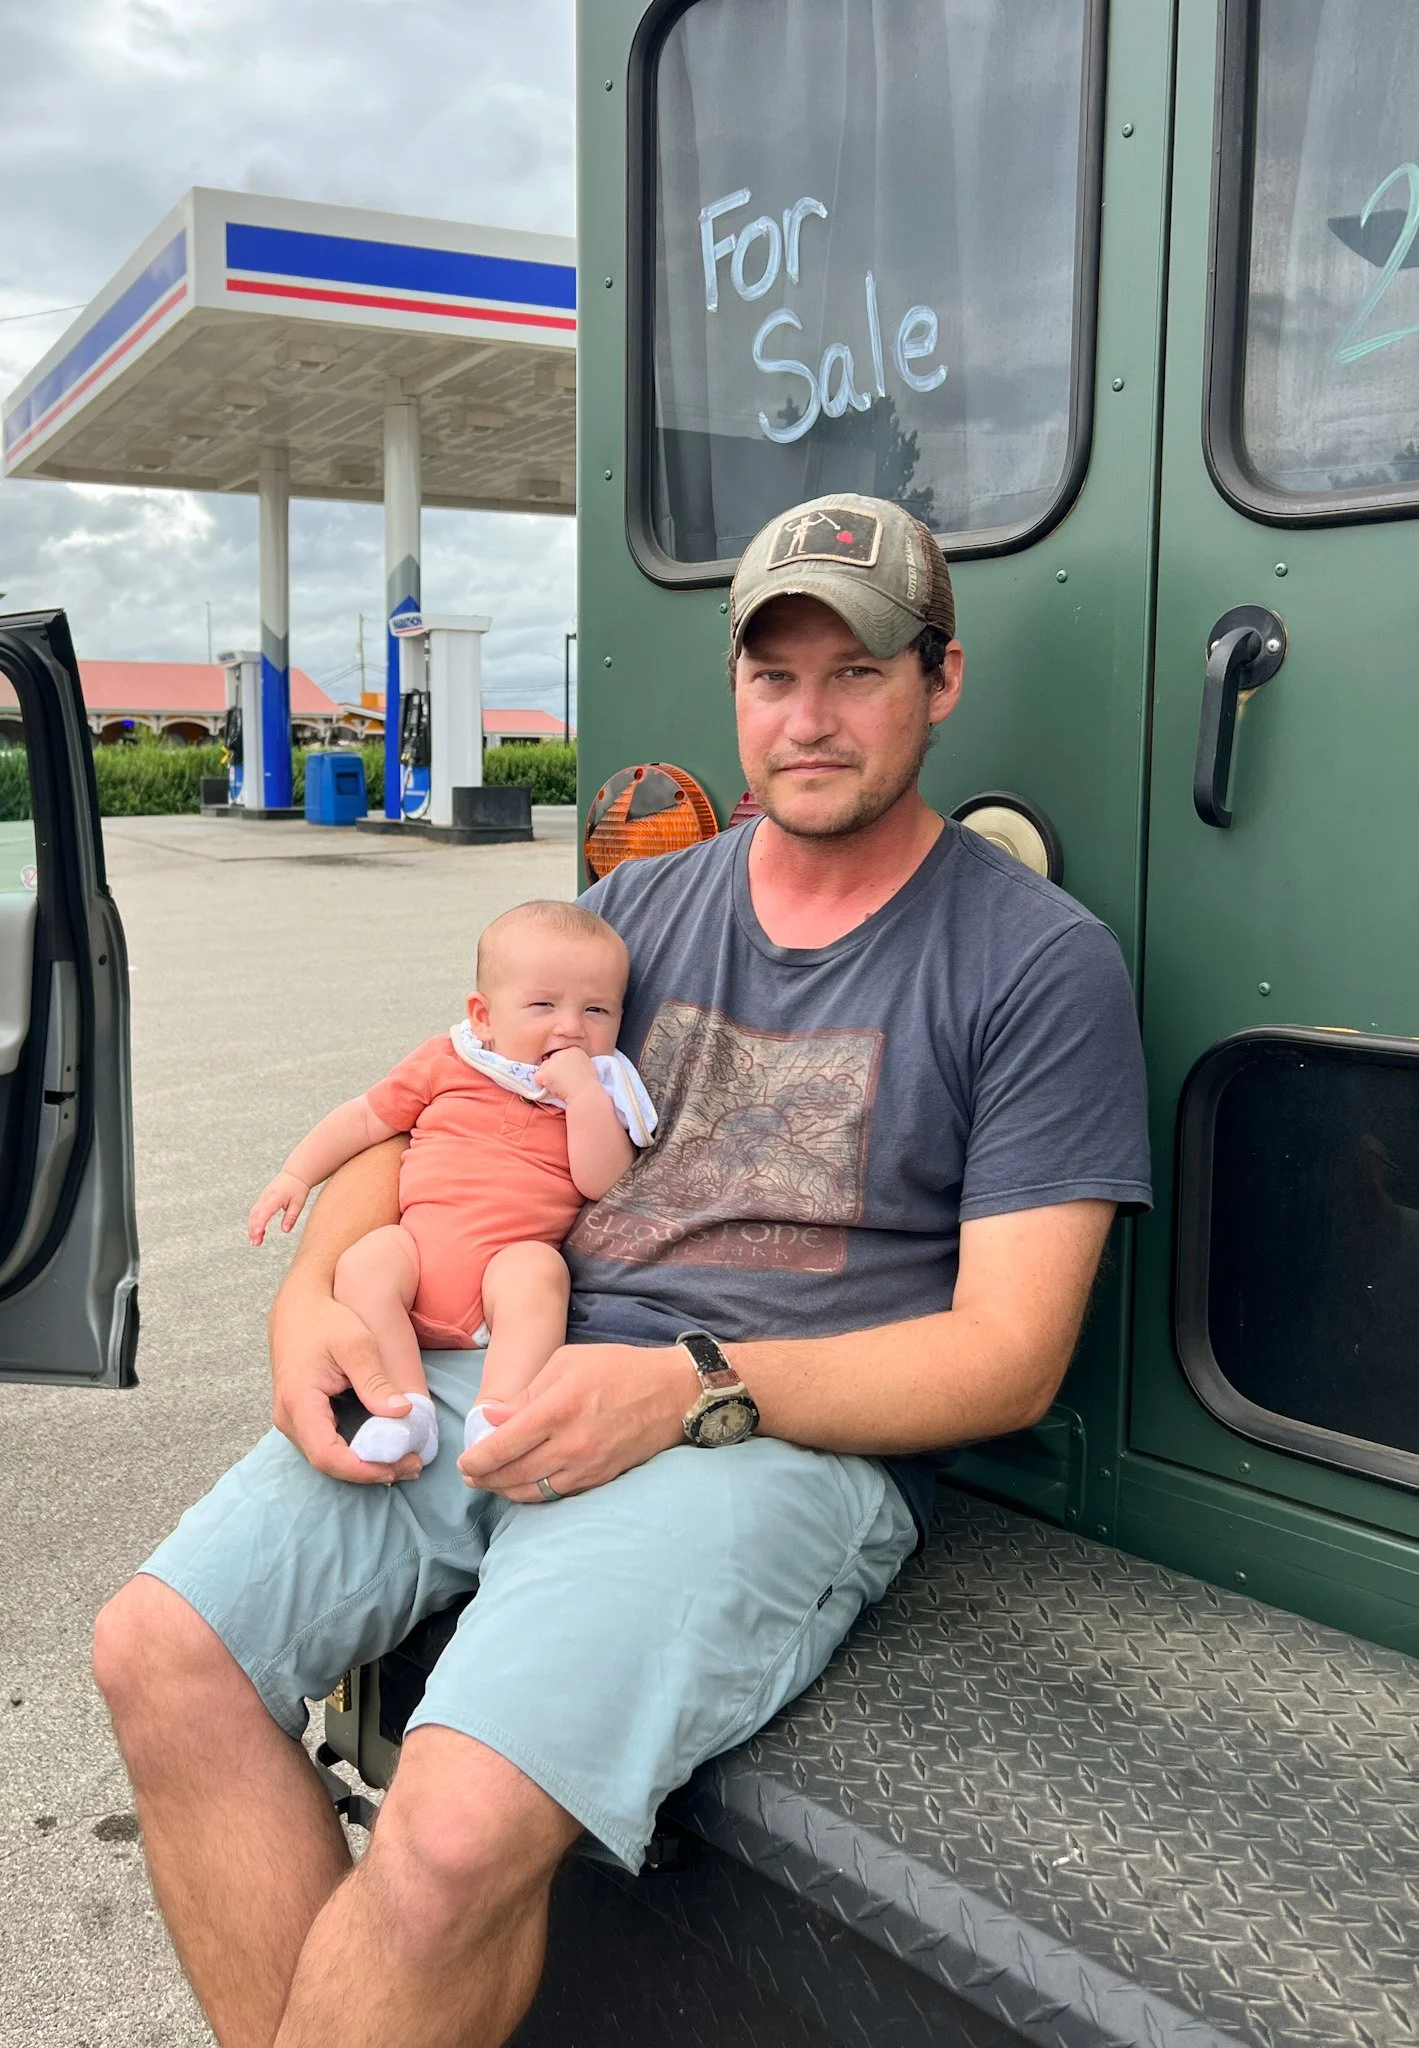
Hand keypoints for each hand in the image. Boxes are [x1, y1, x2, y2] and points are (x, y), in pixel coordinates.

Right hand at [249, 1171, 311, 1244]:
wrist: (294, 1175)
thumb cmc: (298, 1189)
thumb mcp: (299, 1203)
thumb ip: (291, 1217)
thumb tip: (285, 1231)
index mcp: (275, 1196)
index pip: (265, 1211)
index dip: (260, 1223)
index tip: (258, 1234)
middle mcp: (265, 1197)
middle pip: (255, 1214)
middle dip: (253, 1230)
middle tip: (256, 1244)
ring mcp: (262, 1198)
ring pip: (252, 1214)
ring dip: (252, 1228)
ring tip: (256, 1243)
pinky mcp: (261, 1200)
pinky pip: (255, 1213)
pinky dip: (254, 1223)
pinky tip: (258, 1234)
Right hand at [271, 1287, 423, 1485]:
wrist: (297, 1308)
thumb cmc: (325, 1321)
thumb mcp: (356, 1344)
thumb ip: (375, 1380)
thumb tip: (403, 1412)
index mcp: (299, 1401)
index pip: (327, 1455)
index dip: (363, 1469)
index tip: (399, 1466)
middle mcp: (289, 1418)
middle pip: (327, 1463)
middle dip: (370, 1471)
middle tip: (412, 1465)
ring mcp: (292, 1420)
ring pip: (326, 1458)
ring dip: (363, 1465)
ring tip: (404, 1459)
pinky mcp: (301, 1418)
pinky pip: (325, 1445)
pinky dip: (355, 1453)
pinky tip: (383, 1448)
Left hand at [456, 1343, 698, 1500]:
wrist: (672, 1393)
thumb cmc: (618, 1368)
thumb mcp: (567, 1362)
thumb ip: (527, 1394)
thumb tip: (492, 1420)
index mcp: (557, 1409)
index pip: (502, 1446)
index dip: (476, 1460)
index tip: (464, 1462)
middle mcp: (570, 1444)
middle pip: (512, 1474)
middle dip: (484, 1478)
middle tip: (471, 1475)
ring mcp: (587, 1466)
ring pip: (533, 1491)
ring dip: (506, 1490)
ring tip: (491, 1482)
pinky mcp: (600, 1478)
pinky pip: (557, 1494)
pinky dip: (534, 1493)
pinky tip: (523, 1484)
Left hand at [533, 1048, 599, 1101]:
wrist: (586, 1096)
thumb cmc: (589, 1086)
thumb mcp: (587, 1067)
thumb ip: (575, 1062)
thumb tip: (564, 1066)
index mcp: (574, 1049)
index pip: (561, 1054)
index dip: (562, 1066)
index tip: (568, 1075)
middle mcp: (563, 1052)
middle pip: (551, 1059)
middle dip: (554, 1070)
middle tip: (562, 1082)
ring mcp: (553, 1062)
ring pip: (543, 1068)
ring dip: (548, 1077)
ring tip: (559, 1086)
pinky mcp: (546, 1072)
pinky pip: (537, 1078)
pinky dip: (541, 1085)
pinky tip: (552, 1089)